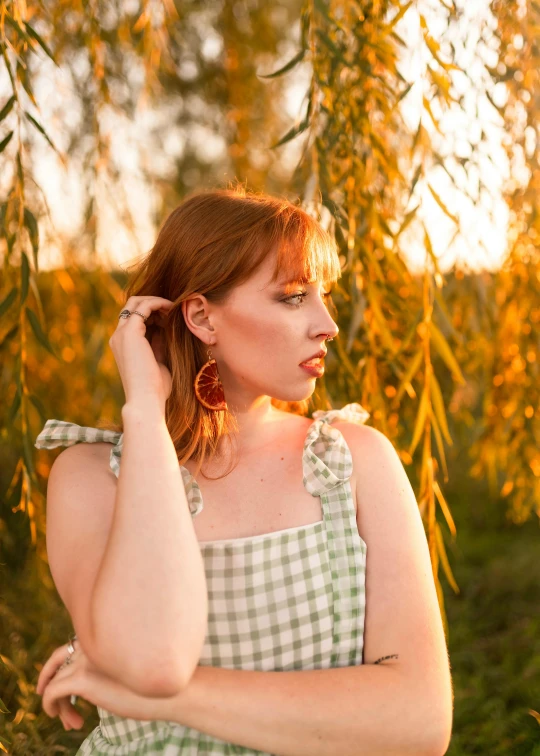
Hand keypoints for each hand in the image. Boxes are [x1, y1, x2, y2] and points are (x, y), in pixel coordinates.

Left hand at [36, 640, 180, 728]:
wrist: (171, 691)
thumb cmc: (156, 684)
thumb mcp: (129, 669)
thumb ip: (109, 666)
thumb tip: (93, 682)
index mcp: (103, 637)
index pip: (70, 646)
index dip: (60, 666)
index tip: (58, 686)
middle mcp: (92, 643)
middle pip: (57, 660)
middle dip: (49, 680)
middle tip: (51, 701)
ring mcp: (86, 660)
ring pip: (55, 681)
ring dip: (60, 705)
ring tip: (72, 722)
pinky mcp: (81, 679)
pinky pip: (51, 692)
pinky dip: (51, 707)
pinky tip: (71, 721)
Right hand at [110, 296, 174, 414]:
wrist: (146, 400)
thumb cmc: (155, 388)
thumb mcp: (158, 361)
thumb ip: (158, 345)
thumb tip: (166, 330)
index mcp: (123, 345)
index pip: (134, 318)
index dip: (153, 313)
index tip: (172, 317)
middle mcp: (118, 337)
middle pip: (132, 306)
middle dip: (153, 304)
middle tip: (173, 309)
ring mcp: (122, 333)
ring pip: (136, 302)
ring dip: (157, 302)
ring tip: (174, 308)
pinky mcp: (130, 332)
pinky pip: (144, 306)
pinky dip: (159, 303)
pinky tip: (172, 309)